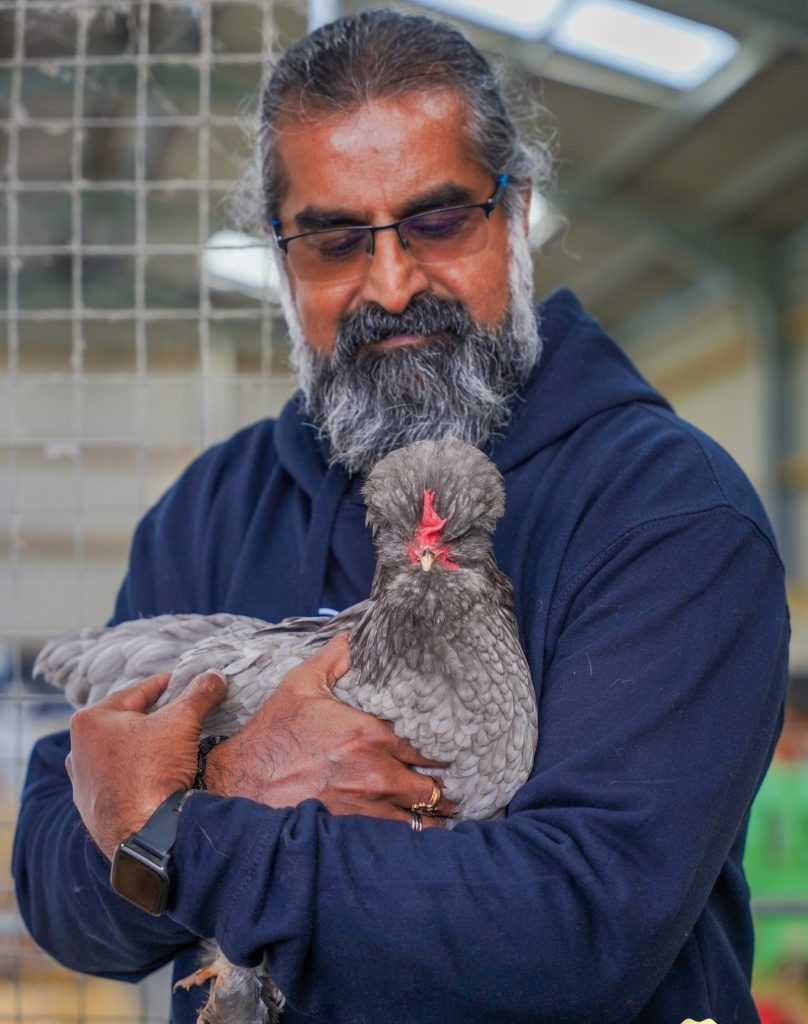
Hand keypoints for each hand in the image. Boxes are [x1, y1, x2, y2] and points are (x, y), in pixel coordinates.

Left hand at [66, 670, 226, 857]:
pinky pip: (118, 779)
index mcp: (89, 721)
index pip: (134, 693)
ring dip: (143, 745)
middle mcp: (77, 750)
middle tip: (177, 710)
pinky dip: (136, 772)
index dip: (162, 684)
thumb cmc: (154, 770)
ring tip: (169, 742)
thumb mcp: (183, 720)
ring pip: (120, 751)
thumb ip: (200, 693)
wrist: (145, 834)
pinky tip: (156, 773)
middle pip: (124, 722)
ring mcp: (83, 782)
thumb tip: (215, 675)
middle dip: (151, 715)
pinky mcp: (93, 809)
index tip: (179, 681)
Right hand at [205, 634, 454, 825]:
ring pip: (422, 813)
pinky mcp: (354, 830)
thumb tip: (358, 633)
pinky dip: (416, 833)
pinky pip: (401, 837)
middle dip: (445, 781)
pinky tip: (423, 829)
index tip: (455, 744)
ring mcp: (368, 806)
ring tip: (446, 807)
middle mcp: (377, 772)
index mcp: (370, 733)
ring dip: (436, 811)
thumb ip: (336, 657)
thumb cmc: (273, 733)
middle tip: (456, 778)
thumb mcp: (301, 684)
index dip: (445, 744)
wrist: (240, 782)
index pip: (429, 742)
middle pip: (432, 782)